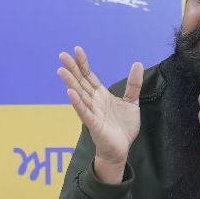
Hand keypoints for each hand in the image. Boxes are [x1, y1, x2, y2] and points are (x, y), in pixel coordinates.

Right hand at [58, 46, 143, 184]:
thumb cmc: (123, 127)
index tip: (77, 49)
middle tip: (62, 55)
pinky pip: (84, 113)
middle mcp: (94, 101)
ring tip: (61, 70)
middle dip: (72, 69)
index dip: (83, 63)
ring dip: (70, 83)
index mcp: (101, 95)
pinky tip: (70, 93)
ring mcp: (92, 112)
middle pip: (81, 82)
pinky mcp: (94, 124)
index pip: (89, 76)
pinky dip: (77, 103)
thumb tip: (137, 64)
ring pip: (79, 95)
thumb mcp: (132, 102)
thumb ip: (133, 84)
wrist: (121, 149)